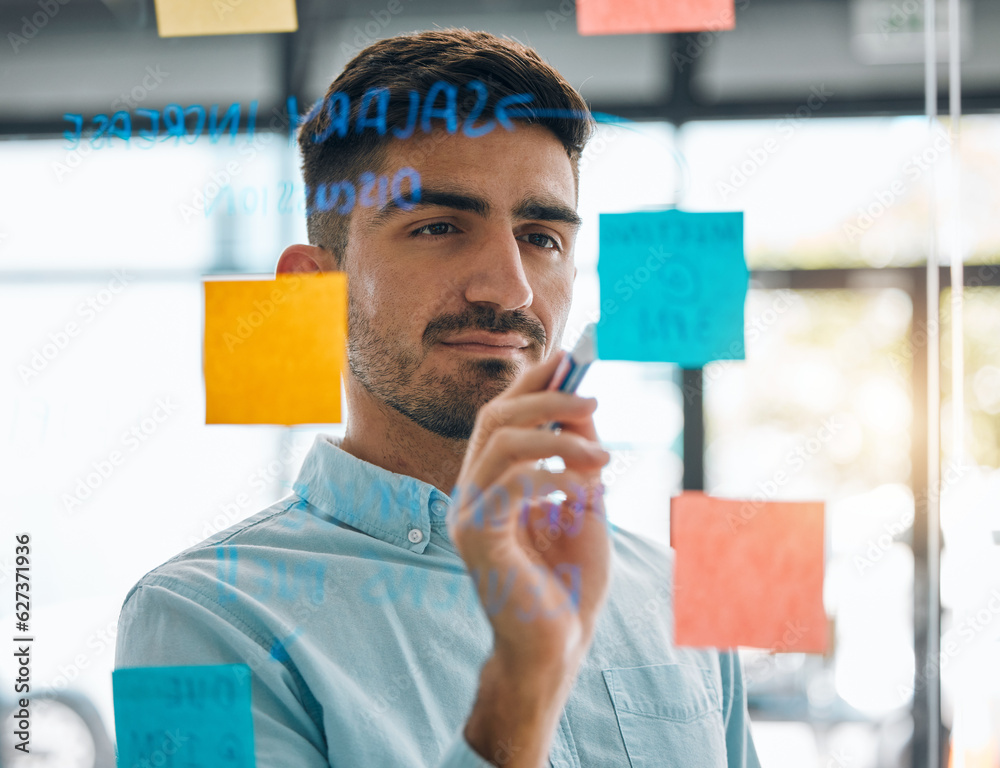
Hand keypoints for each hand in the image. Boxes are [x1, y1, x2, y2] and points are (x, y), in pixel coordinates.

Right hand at [448, 350, 611, 672]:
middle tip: (592, 395)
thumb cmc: (571, 580)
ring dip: (557, 437)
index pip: (503, 415)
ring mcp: (467, 514)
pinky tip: (586, 491)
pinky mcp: (475, 538)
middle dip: (544, 398)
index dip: (533, 382)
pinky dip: (553, 477)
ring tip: (601, 456)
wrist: (559, 646)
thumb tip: (580, 402)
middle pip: (495, 418)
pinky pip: (511, 485)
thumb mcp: (584, 504)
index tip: (569, 357)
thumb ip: (577, 456)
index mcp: (492, 481)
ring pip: (500, 444)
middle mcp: (471, 491)